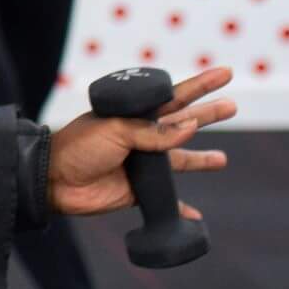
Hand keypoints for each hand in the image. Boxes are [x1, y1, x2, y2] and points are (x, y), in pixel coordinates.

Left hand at [47, 65, 235, 217]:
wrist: (55, 180)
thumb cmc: (79, 146)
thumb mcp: (115, 130)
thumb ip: (152, 132)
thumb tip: (189, 126)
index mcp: (136, 114)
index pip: (175, 96)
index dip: (200, 85)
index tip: (226, 73)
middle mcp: (142, 136)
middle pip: (184, 123)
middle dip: (208, 114)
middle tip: (233, 105)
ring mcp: (143, 163)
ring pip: (180, 159)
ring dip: (200, 159)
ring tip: (223, 159)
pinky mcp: (139, 190)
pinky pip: (166, 199)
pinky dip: (181, 208)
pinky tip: (195, 215)